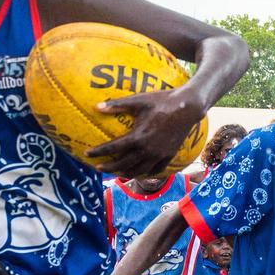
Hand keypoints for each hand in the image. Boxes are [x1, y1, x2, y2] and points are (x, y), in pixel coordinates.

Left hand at [87, 89, 205, 176]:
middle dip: (109, 168)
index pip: (113, 148)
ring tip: (117, 172)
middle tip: (99, 168)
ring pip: (139, 170)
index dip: (98, 152)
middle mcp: (147, 150)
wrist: (187, 108)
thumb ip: (117, 105)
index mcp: (138, 137)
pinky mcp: (169, 155)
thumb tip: (96, 107)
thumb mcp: (138, 100)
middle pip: (124, 164)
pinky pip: (156, 170)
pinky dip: (146, 172)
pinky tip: (141, 171)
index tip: (87, 153)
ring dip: (126, 173)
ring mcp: (159, 155)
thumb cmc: (162, 101)